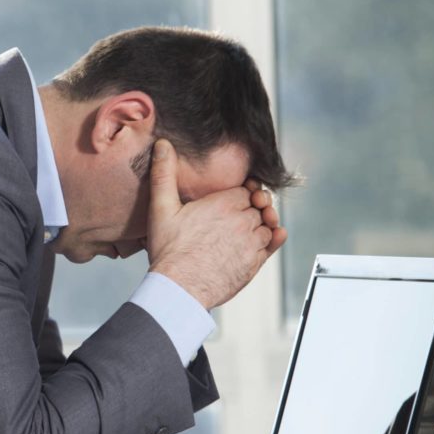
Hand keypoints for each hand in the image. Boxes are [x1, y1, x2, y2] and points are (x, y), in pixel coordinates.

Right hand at [145, 139, 281, 309]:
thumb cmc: (170, 252)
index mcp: (224, 203)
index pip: (246, 189)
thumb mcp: (161, 208)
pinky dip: (273, 239)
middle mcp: (242, 220)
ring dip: (259, 224)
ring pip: (266, 225)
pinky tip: (267, 238)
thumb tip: (162, 146)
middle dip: (250, 208)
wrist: (180, 288)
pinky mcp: (254, 262)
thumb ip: (164, 174)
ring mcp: (251, 242)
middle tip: (235, 215)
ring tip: (243, 229)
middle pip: (257, 206)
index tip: (232, 199)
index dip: (241, 193)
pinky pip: (272, 244)